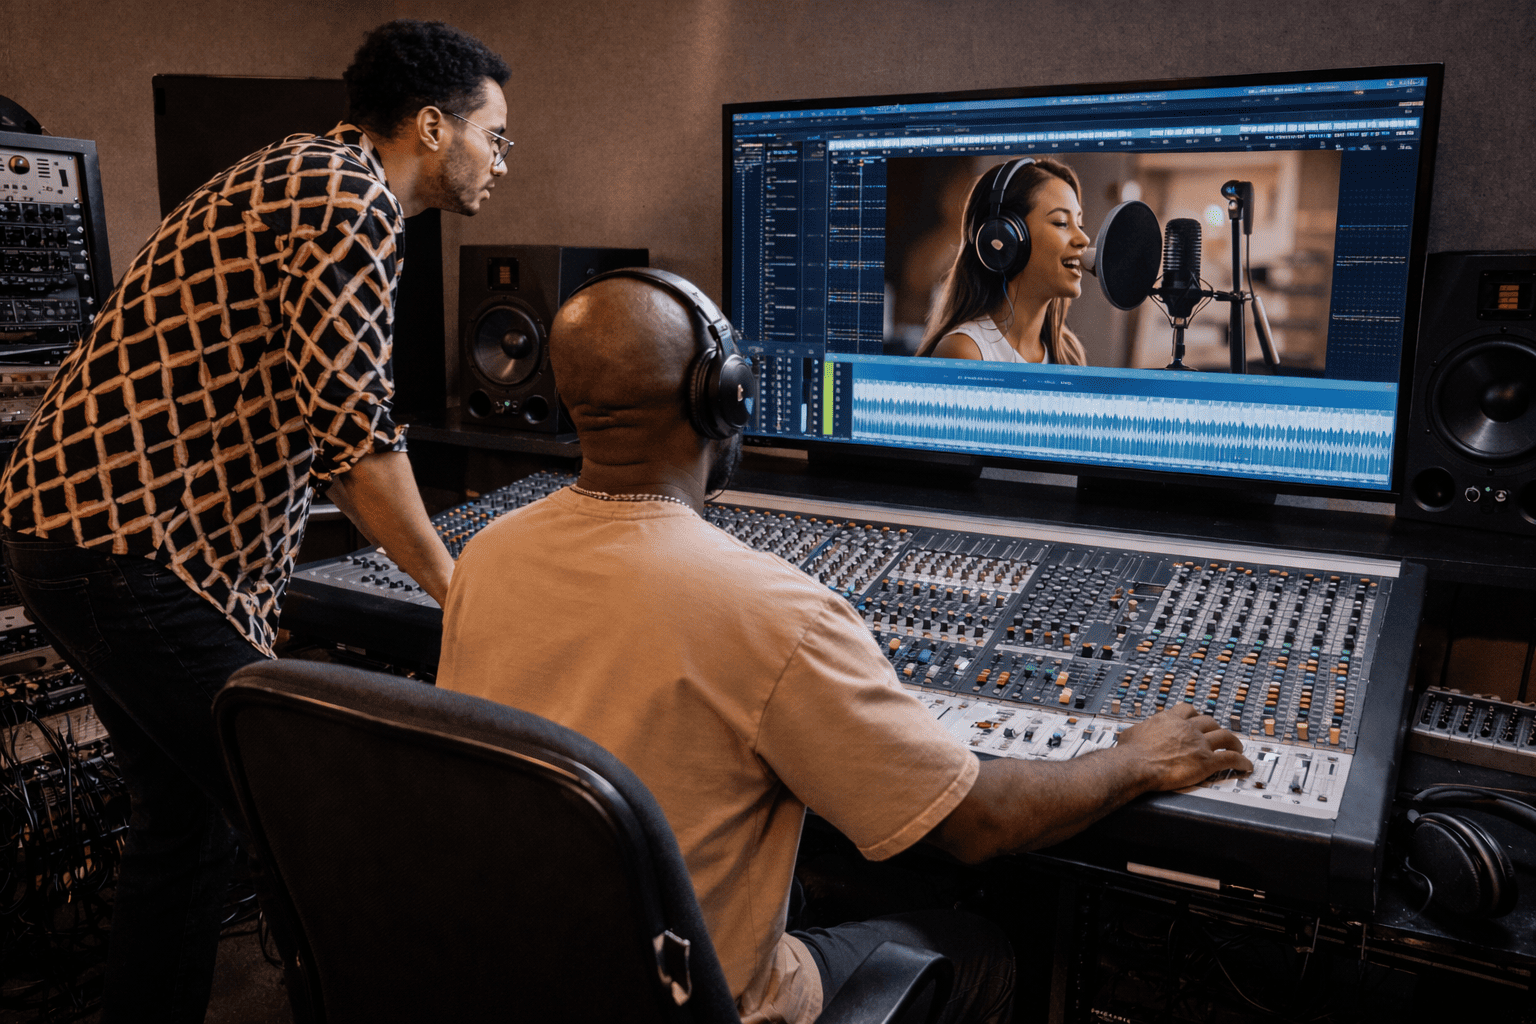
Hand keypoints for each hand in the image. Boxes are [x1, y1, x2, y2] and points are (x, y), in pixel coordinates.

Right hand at [1115, 704, 1252, 790]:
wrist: (1135, 764)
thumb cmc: (1130, 753)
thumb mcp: (1130, 734)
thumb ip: (1136, 732)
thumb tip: (1126, 735)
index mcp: (1169, 720)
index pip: (1188, 710)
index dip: (1196, 715)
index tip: (1198, 720)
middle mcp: (1187, 728)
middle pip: (1210, 722)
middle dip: (1216, 728)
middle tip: (1219, 735)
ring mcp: (1198, 744)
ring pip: (1225, 737)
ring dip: (1234, 742)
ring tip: (1238, 747)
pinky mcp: (1206, 762)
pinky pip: (1230, 758)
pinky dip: (1241, 761)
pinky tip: (1245, 765)